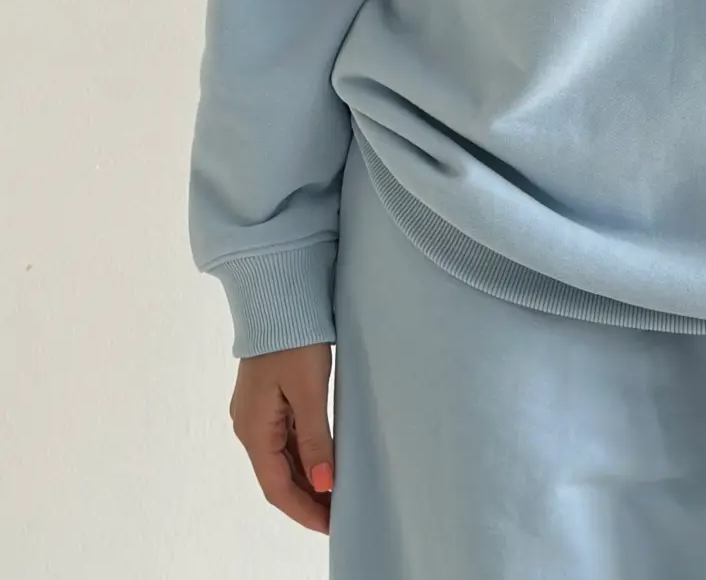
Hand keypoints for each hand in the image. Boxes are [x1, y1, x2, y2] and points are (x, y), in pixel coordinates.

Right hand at [229, 342, 334, 533]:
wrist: (278, 295)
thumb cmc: (293, 340)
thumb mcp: (308, 391)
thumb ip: (316, 440)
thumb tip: (325, 484)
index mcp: (253, 430)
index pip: (277, 487)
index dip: (305, 510)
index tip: (332, 526)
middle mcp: (249, 426)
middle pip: (278, 476)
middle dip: (307, 499)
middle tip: (340, 515)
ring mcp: (257, 413)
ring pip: (282, 459)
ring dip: (306, 478)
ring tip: (337, 494)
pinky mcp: (268, 399)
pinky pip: (285, 439)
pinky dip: (304, 456)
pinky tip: (325, 461)